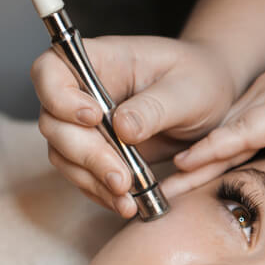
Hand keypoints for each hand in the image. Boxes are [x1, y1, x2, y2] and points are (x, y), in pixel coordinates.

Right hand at [32, 35, 235, 216]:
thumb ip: (155, 108)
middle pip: (55, 123)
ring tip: (128, 200)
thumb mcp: (187, 90)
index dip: (59, 96)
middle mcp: (83, 91)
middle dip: (87, 155)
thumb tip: (122, 129)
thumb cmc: (199, 80)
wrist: (213, 100)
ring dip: (93, 180)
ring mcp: (87, 125)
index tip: (93, 117)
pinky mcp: (99, 151)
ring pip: (65, 155)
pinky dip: (103, 192)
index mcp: (101, 60)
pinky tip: (128, 203)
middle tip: (122, 179)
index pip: (50, 71)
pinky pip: (85, 175)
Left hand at [165, 52, 264, 196]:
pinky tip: (193, 164)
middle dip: (185, 162)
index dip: (205, 157)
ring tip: (160, 185)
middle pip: (217, 131)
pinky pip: (244, 130)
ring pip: (222, 133)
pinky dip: (216, 148)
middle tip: (154, 187)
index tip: (180, 182)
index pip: (232, 131)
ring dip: (190, 161)